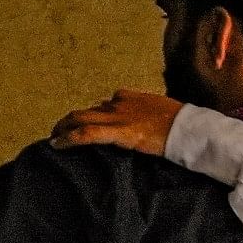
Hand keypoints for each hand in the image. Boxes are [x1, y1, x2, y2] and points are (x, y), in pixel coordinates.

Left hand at [49, 91, 182, 155]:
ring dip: (63, 128)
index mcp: (130, 98)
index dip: (93, 116)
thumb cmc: (182, 122)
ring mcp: (116, 116)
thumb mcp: (163, 111)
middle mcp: (118, 103)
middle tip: (59, 131)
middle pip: (86, 111)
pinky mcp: (118, 132)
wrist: (188, 127)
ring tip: (54, 138)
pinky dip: (69, 138)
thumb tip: (143, 124)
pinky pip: (87, 133)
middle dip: (69, 121)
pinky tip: (57, 145)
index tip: (87, 125)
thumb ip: (148, 114)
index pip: (104, 105)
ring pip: (79, 118)